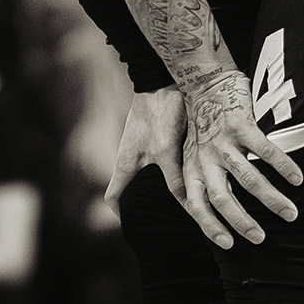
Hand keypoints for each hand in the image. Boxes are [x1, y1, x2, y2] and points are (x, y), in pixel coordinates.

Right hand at [105, 87, 186, 213]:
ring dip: (160, 188)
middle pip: (131, 189)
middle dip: (145, 204)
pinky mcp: (155, 136)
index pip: (113, 197)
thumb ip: (175, 180)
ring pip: (147, 175)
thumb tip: (188, 207)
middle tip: (165, 217)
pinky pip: (159, 161)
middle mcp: (130, 157)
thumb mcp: (167, 151)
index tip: (137, 225)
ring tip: (182, 199)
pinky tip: (190, 174)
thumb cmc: (160, 113)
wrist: (163, 78)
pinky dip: (170, 171)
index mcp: (125, 164)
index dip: (122, 214)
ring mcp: (141, 146)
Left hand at [177, 68, 303, 248]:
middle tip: (261, 238)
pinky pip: (266, 151)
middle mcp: (206, 158)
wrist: (204, 80)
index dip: (211, 227)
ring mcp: (224, 142)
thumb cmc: (203, 123)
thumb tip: (214, 210)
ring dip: (271, 200)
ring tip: (291, 214)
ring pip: (248, 179)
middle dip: (243, 221)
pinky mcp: (242, 125)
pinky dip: (284, 167)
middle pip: (223, 198)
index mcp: (192, 168)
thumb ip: (201, 179)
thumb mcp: (192, 153)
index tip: (228, 244)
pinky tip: (299, 180)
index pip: (197, 206)